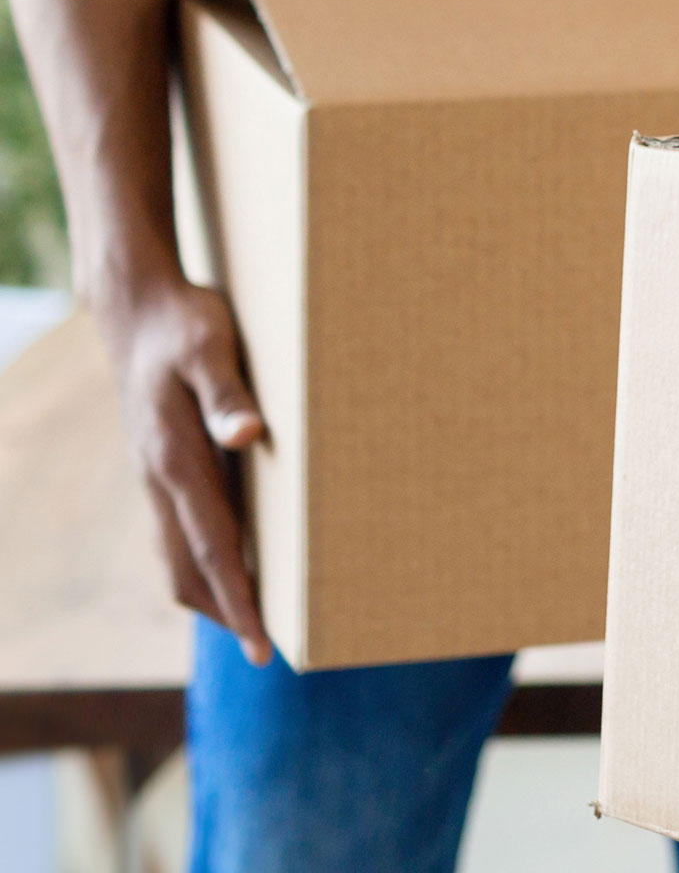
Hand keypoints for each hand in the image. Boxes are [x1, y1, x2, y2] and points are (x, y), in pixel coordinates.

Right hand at [95, 275, 271, 665]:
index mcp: (176, 460)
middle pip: (188, 570)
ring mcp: (154, 475)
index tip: (263, 648)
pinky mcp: (158, 466)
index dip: (239, 603)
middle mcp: (159, 478)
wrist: (135, 305)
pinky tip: (235, 562)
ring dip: (212, 592)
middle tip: (268, 649)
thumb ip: (229, 392)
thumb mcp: (212, 346)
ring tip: (255, 619)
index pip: (213, 550)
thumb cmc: (185, 321)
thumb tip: (249, 436)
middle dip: (226, 613)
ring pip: (177, 556)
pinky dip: (203, 560)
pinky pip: (177, 530)